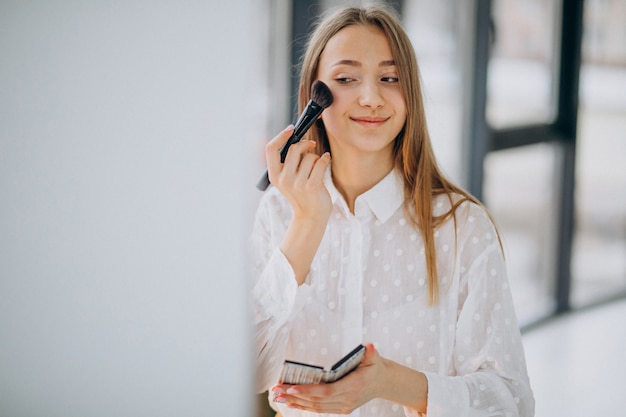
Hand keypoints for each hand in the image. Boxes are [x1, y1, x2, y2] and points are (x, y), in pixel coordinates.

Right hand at [265, 125, 331, 221]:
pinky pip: (321, 162)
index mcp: (274, 176)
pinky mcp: (312, 186)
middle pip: (294, 149)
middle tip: (312, 145)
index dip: (281, 136)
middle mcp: (284, 179)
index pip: (271, 149)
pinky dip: (326, 159)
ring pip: (310, 156)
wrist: (311, 216)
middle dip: (305, 144)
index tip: (291, 129)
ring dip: (316, 158)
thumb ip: (287, 162)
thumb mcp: (287, 180)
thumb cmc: (301, 194)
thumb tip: (295, 137)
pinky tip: (326, 160)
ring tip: (317, 168)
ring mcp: (297, 184)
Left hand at [271, 344, 387, 413]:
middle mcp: (347, 399)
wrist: (384, 383)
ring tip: (278, 397)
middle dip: (295, 395)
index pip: (327, 391)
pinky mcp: (341, 408)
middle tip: (276, 390)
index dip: (309, 391)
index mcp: (354, 385)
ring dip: (295, 402)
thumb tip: (369, 346)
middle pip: (317, 400)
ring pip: (316, 406)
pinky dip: (304, 406)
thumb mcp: (375, 357)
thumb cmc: (376, 367)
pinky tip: (291, 403)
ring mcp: (344, 406)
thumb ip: (370, 352)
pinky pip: (320, 409)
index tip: (292, 388)